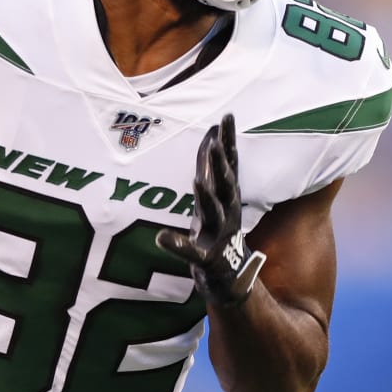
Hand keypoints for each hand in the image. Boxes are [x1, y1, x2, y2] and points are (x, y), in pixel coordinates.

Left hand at [156, 113, 266, 305]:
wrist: (231, 274)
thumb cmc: (218, 229)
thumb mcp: (215, 194)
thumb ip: (212, 167)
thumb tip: (211, 133)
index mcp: (227, 196)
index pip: (229, 163)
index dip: (229, 140)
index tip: (227, 116)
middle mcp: (227, 212)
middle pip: (225, 183)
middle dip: (221, 163)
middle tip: (216, 141)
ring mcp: (218, 235)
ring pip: (214, 213)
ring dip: (207, 198)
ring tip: (197, 181)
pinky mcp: (207, 258)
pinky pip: (190, 251)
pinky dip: (176, 245)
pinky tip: (160, 238)